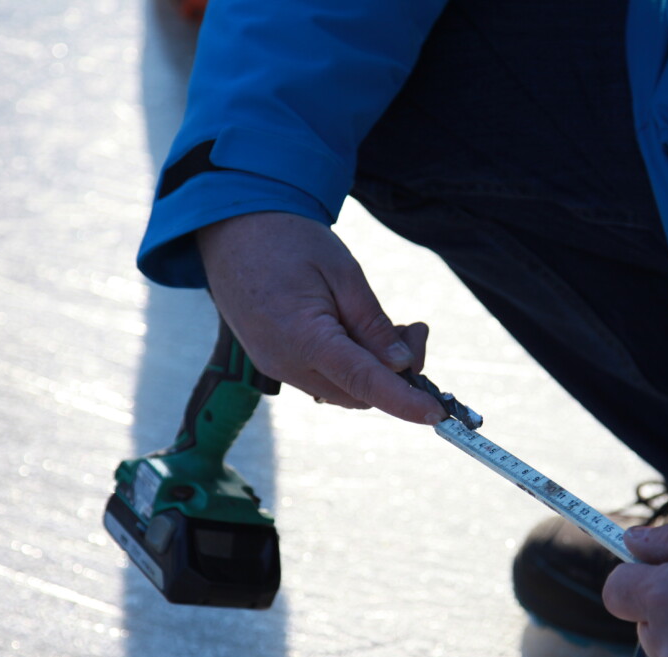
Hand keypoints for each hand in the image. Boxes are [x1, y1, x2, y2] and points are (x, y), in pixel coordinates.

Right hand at [197, 212, 445, 423]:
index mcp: (304, 339)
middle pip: (358, 393)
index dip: (404, 401)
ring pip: (343, 389)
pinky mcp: (274, 361)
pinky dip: (351, 365)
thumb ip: (373, 324)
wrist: (231, 229)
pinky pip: (324, 377)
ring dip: (375, 369)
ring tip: (391, 325)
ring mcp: (277, 366)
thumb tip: (401, 366)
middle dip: (396, 373)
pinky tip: (359, 331)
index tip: (436, 414)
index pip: (365, 382)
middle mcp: (286, 364)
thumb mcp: (343, 273)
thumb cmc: (288, 241)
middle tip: (414, 329)